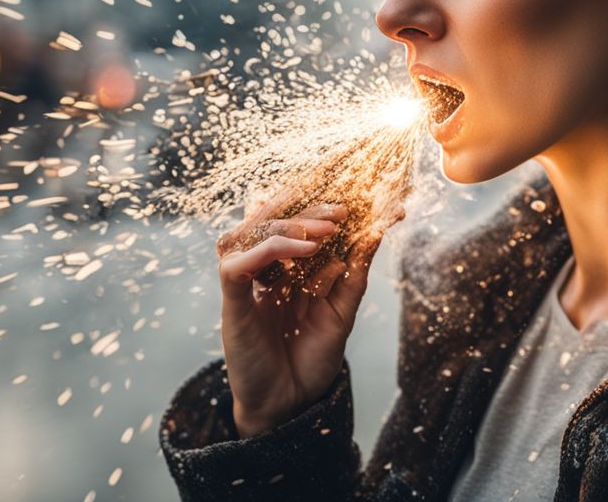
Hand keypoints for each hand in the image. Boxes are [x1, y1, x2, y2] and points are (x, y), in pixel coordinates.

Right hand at [214, 193, 402, 437]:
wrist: (291, 404)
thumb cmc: (313, 358)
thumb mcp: (343, 311)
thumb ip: (354, 273)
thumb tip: (375, 231)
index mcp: (287, 270)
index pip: (295, 225)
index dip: (319, 208)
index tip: (357, 202)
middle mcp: (264, 272)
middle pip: (273, 223)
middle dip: (308, 212)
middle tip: (341, 212)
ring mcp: (246, 285)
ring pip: (251, 234)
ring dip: (288, 225)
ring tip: (325, 230)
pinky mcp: (232, 305)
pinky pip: (235, 266)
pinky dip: (264, 251)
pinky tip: (298, 249)